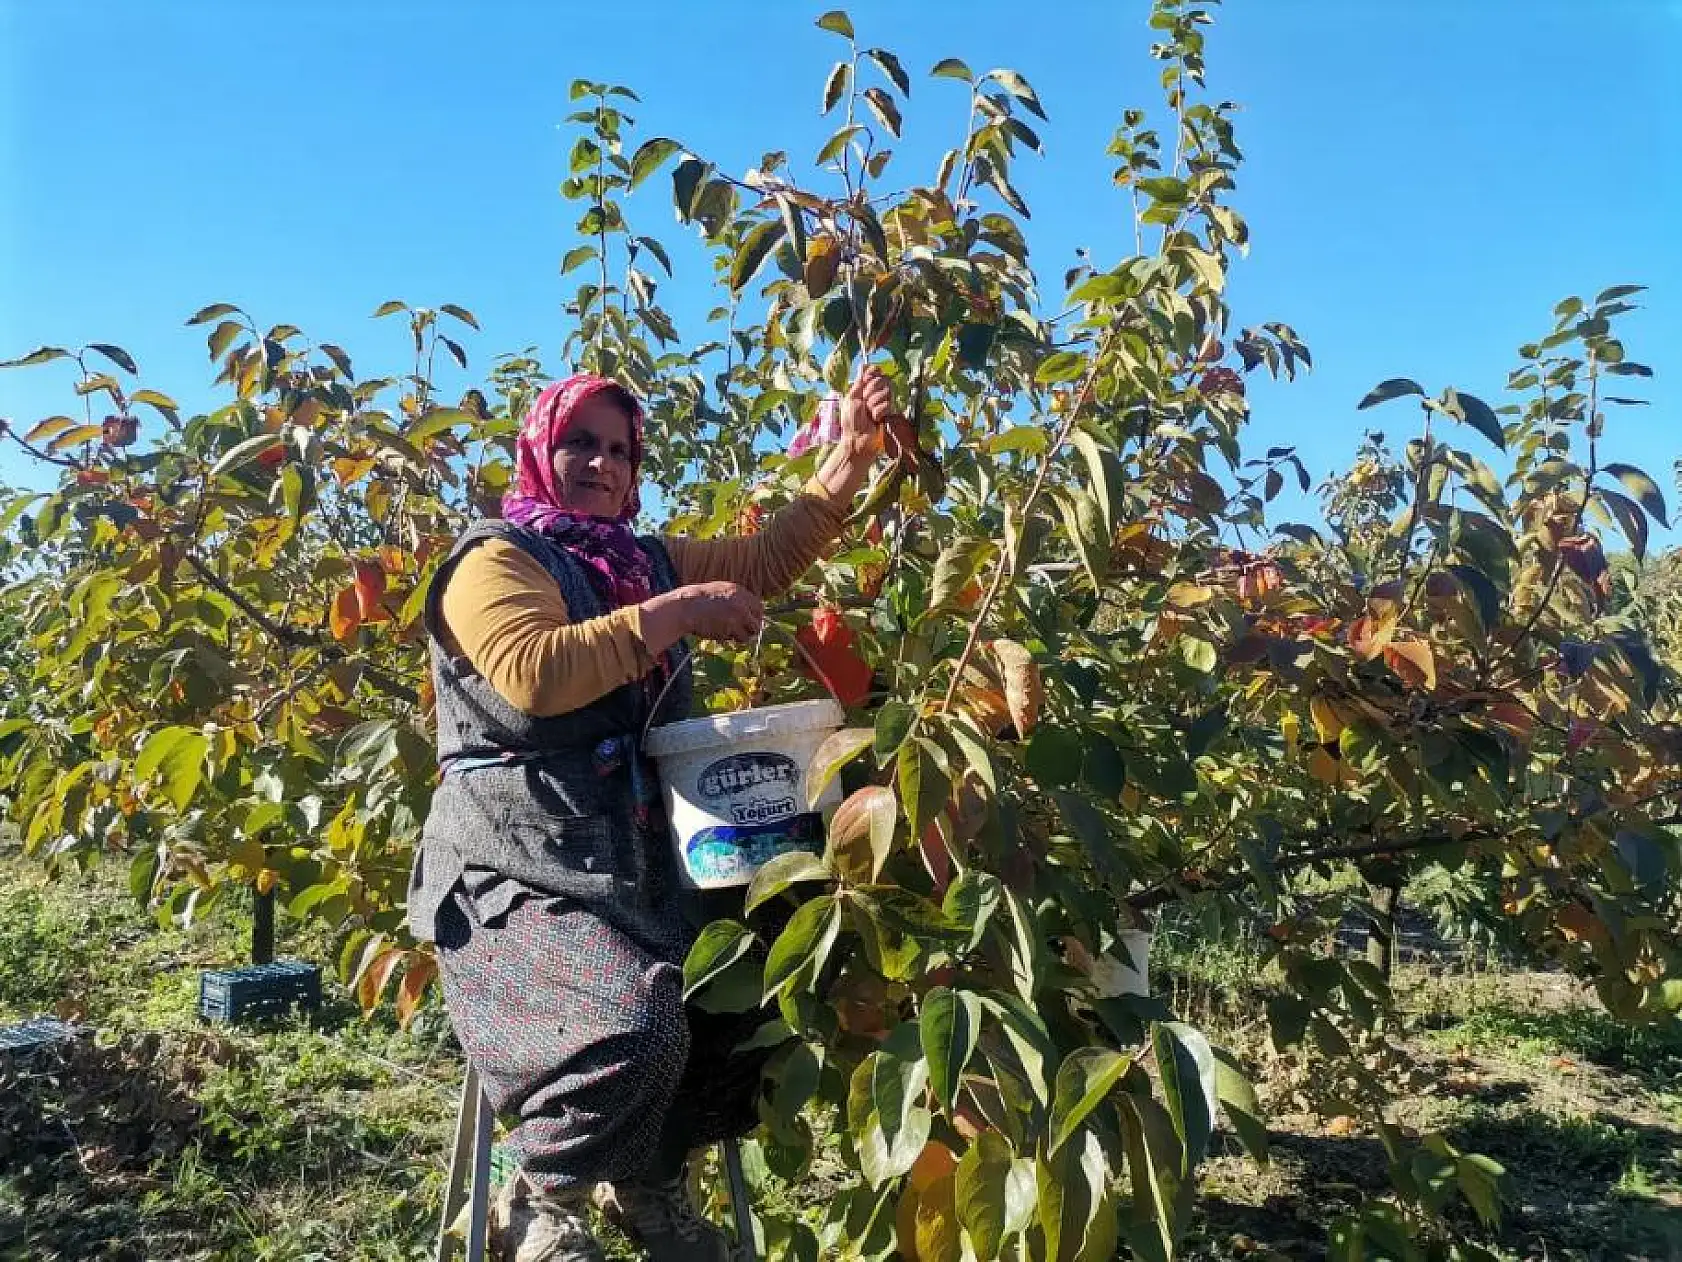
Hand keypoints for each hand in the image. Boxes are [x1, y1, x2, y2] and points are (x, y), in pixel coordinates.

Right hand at [642, 582, 763, 653]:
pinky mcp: (731, 627)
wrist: (683, 608)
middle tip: (741, 632)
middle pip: (758, 621)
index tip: (750, 623)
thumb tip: (749, 614)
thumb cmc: (697, 601)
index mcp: (738, 591)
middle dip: (751, 629)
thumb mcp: (719, 592)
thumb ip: (735, 600)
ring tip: (727, 633)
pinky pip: (738, 638)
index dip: (755, 617)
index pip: (759, 606)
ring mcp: (737, 615)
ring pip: (750, 633)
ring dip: (740, 636)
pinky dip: (731, 639)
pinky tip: (719, 633)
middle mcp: (741, 602)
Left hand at [840, 366, 894, 457]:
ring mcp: (885, 402)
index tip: (866, 381)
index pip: (876, 372)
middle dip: (870, 392)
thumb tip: (864, 366)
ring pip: (886, 392)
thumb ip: (859, 383)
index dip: (872, 374)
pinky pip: (887, 405)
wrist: (857, 439)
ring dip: (873, 404)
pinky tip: (875, 420)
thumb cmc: (851, 421)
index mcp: (866, 389)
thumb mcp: (851, 399)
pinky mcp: (890, 413)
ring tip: (868, 414)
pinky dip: (878, 413)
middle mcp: (877, 393)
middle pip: (883, 379)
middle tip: (864, 403)